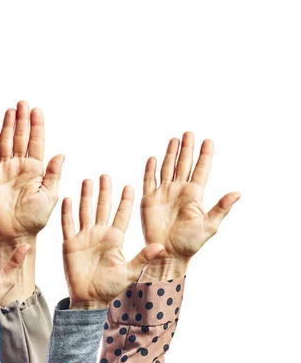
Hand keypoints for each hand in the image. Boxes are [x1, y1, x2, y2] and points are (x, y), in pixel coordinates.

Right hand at [0, 101, 64, 240]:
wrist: (15, 234)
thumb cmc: (35, 219)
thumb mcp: (49, 195)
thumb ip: (53, 174)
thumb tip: (61, 154)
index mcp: (36, 170)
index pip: (36, 142)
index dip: (36, 126)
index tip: (37, 110)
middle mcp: (19, 166)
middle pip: (20, 138)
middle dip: (22, 120)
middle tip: (23, 103)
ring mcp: (4, 171)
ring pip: (6, 143)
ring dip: (8, 127)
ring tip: (11, 110)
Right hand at [62, 175, 163, 308]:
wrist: (89, 299)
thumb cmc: (111, 287)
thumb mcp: (130, 272)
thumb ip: (143, 258)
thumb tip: (160, 246)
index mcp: (115, 239)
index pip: (121, 215)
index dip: (125, 201)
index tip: (129, 186)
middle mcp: (100, 234)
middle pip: (102, 208)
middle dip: (104, 192)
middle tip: (106, 175)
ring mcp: (84, 237)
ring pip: (85, 211)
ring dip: (86, 196)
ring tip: (88, 180)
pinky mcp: (70, 243)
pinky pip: (68, 224)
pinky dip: (67, 212)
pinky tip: (67, 198)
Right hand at [141, 132, 239, 278]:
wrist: (167, 254)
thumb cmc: (190, 243)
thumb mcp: (209, 225)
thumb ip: (221, 208)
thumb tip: (238, 193)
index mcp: (194, 195)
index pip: (201, 170)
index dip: (205, 156)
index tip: (208, 141)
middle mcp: (179, 191)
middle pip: (184, 164)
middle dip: (187, 149)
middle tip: (190, 133)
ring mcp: (164, 194)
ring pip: (167, 168)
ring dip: (170, 154)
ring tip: (174, 140)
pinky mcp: (149, 200)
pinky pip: (149, 180)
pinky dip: (150, 169)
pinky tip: (153, 158)